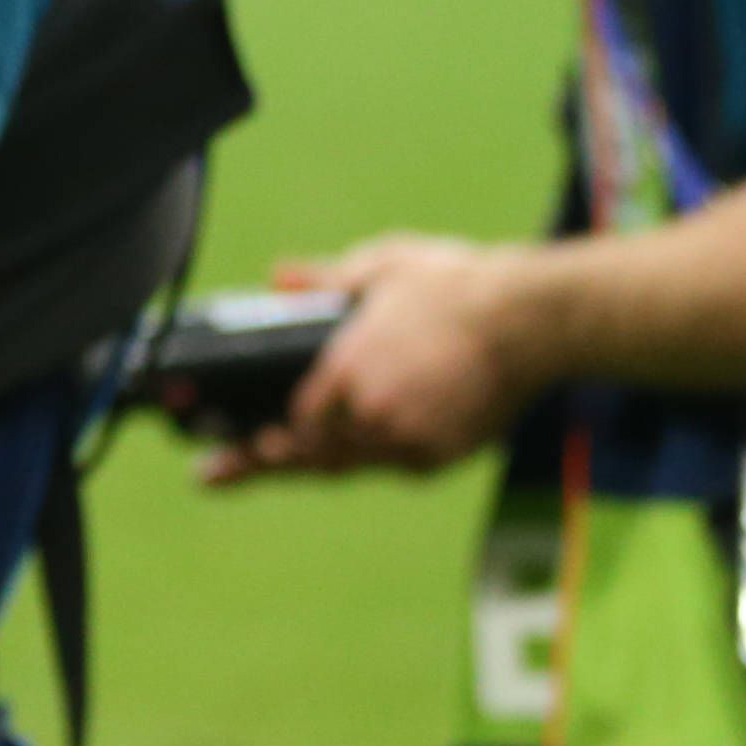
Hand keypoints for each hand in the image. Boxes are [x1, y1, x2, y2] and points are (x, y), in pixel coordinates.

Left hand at [204, 234, 539, 482]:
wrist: (532, 322)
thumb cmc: (458, 288)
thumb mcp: (383, 268)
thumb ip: (328, 280)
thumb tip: (282, 279)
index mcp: (347, 368)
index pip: (292, 418)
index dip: (259, 434)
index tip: (228, 444)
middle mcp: (372, 412)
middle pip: (310, 454)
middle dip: (258, 465)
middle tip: (213, 476)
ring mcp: (410, 438)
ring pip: (352, 463)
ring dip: (316, 462)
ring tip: (273, 461)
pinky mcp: (443, 453)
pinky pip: (397, 464)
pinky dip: (376, 456)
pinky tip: (357, 447)